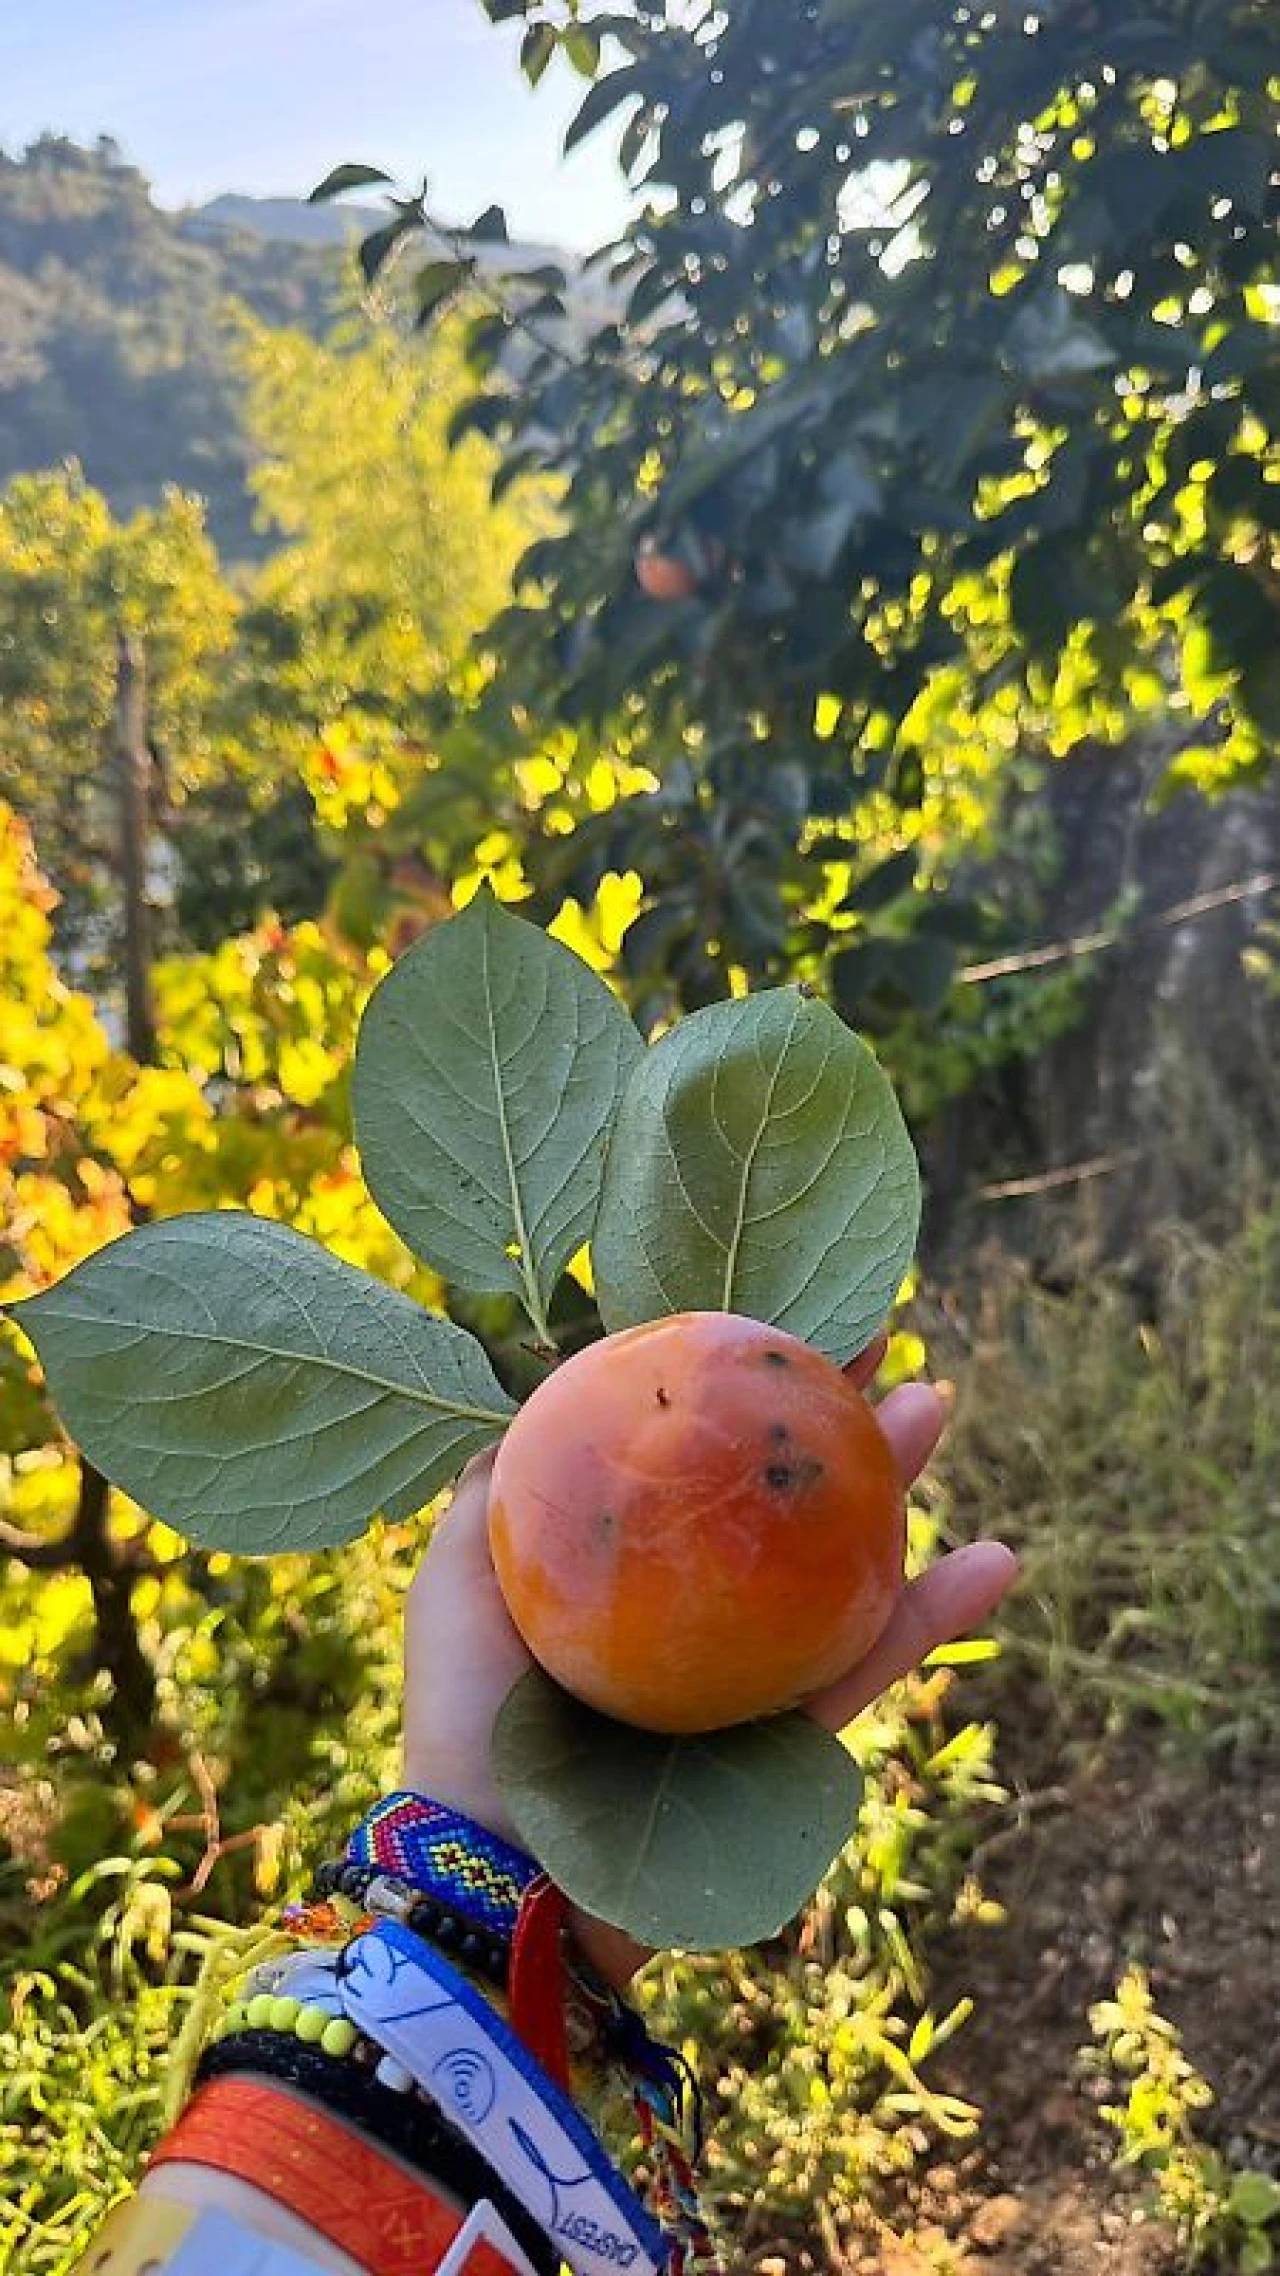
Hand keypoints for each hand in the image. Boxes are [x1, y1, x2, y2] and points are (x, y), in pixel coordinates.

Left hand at [402, 1338, 1016, 1979]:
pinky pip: (872, 1665)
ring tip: (938, 1403)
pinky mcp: (791, 1742)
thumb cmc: (467, 1718)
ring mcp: (745, 1669)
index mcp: (619, 1561)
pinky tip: (995, 1561)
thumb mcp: (458, 1573)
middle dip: (831, 1411)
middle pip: (776, 1488)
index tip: (781, 1312)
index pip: (688, 1446)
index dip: (738, 1379)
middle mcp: (690, 1603)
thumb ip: (501, 1485)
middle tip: (886, 1337)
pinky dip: (934, 1616)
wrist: (502, 1874)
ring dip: (895, 1482)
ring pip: (838, 1558)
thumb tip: (549, 1389)